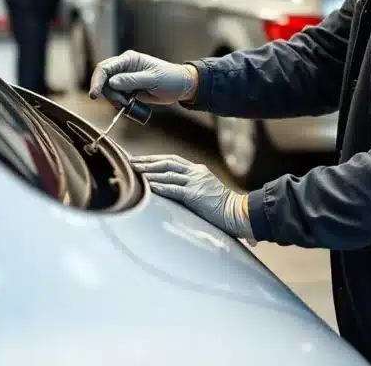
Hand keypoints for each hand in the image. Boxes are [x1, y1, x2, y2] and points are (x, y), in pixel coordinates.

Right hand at [89, 50, 196, 104]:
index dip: (97, 80)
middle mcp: (124, 67)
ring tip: (129, 103)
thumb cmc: (170, 78)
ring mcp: (125, 78)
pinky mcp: (127, 88)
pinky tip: (129, 104)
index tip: (95, 95)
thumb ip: (132, 80)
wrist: (180, 87)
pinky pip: (116, 96)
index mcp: (129, 59)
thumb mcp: (152, 80)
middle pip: (104, 80)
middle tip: (122, 102)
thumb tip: (112, 82)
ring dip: (115, 99)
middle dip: (109, 94)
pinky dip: (119, 102)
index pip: (106, 67)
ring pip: (109, 90)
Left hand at [131, 154, 254, 241]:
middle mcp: (196, 172)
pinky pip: (173, 188)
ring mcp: (195, 182)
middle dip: (148, 162)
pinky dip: (160, 186)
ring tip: (135, 171)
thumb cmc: (224, 207)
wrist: (238, 212)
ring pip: (167, 173)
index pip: (172, 161)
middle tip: (132, 161)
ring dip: (149, 172)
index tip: (141, 160)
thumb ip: (193, 188)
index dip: (155, 159)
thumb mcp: (207, 191)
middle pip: (166, 163)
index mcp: (198, 170)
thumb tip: (178, 191)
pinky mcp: (195, 194)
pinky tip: (149, 185)